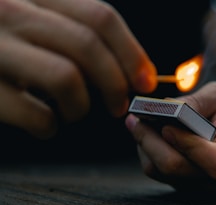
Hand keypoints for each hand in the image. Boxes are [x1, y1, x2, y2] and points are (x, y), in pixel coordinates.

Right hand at [0, 0, 156, 137]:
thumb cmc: (9, 44)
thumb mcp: (40, 24)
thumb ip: (78, 35)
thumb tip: (135, 69)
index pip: (100, 17)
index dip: (131, 52)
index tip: (146, 80)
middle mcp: (12, 11)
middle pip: (87, 45)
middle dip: (116, 83)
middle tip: (119, 105)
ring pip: (65, 77)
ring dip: (81, 106)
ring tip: (75, 112)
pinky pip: (35, 113)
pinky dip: (50, 126)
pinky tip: (46, 124)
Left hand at [125, 82, 215, 189]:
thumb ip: (199, 101)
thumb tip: (167, 106)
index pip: (215, 162)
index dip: (189, 145)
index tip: (167, 125)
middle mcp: (213, 177)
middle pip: (175, 168)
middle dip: (151, 141)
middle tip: (136, 119)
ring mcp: (194, 182)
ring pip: (159, 170)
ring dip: (144, 144)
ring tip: (136, 121)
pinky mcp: (179, 181)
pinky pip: (155, 169)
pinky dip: (146, 149)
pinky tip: (146, 131)